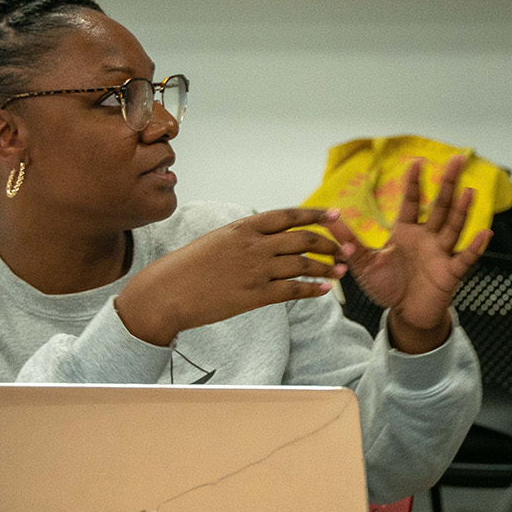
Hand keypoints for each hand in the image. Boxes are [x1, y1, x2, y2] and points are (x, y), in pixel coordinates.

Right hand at [116, 207, 346, 345]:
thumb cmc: (188, 266)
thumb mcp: (217, 239)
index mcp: (244, 228)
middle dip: (329, 243)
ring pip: (302, 265)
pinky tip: (324, 291)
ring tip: (340, 271)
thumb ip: (246, 235)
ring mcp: (256, 271)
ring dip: (326, 268)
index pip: (289, 216)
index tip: (336, 214)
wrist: (166, 293)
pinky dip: (312, 290)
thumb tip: (268, 233)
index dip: (315, 215)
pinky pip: (292, 291)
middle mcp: (254, 246)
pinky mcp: (255, 296)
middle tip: (345, 248)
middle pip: (303, 239)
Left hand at [323, 156, 490, 354]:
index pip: (412, 202)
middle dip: (449, 183)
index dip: (415, 182)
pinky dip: (475, 247)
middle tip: (458, 159)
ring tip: (470, 191)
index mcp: (406, 233)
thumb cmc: (388, 287)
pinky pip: (465, 258)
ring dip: (462, 209)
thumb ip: (349, 243)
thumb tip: (329, 221)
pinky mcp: (450, 273)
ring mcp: (441, 254)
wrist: (406, 314)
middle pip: (441, 206)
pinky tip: (484, 233)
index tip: (417, 161)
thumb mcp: (364, 265)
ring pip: (454, 227)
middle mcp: (427, 238)